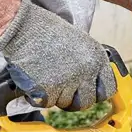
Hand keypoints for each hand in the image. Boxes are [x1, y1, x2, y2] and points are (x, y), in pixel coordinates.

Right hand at [0, 0, 116, 108]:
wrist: (22, 28)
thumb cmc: (47, 31)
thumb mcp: (80, 42)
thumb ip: (89, 64)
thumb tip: (93, 84)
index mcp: (97, 58)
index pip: (109, 90)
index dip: (96, 94)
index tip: (87, 93)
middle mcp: (86, 71)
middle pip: (86, 103)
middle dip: (73, 100)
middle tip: (62, 90)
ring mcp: (67, 81)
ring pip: (64, 103)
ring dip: (54, 95)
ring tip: (45, 75)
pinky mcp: (47, 90)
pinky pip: (46, 103)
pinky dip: (38, 96)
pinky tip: (35, 79)